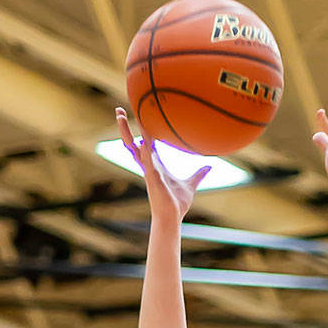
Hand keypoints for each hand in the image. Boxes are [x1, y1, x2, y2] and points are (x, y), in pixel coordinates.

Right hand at [116, 107, 208, 224]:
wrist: (172, 219)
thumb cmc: (177, 204)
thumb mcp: (190, 185)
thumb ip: (198, 175)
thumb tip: (209, 166)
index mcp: (156, 165)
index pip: (147, 142)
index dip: (142, 129)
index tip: (138, 114)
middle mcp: (149, 165)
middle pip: (133, 142)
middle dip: (125, 127)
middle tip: (118, 109)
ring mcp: (149, 171)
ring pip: (134, 148)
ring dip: (127, 133)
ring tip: (120, 117)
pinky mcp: (152, 179)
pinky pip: (147, 163)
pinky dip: (145, 152)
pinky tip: (142, 141)